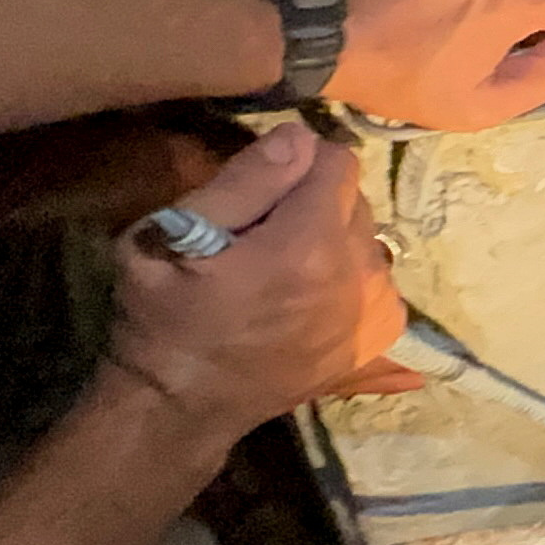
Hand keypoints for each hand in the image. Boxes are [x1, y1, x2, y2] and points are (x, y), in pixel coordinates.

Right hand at [107, 123, 410, 440]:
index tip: (260, 190)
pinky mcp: (380, 336)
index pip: (337, 160)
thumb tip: (300, 137)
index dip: (296, 164)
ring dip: (334, 239)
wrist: (183, 407)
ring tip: (284, 269)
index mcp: (308, 244)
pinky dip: (350, 276)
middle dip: (314, 201)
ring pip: (368, 237)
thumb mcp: (172, 236)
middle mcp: (358, 274)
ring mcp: (375, 309)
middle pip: (355, 198)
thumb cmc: (164, 318)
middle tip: (263, 234)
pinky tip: (309, 296)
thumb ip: (243, 181)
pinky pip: (378, 277)